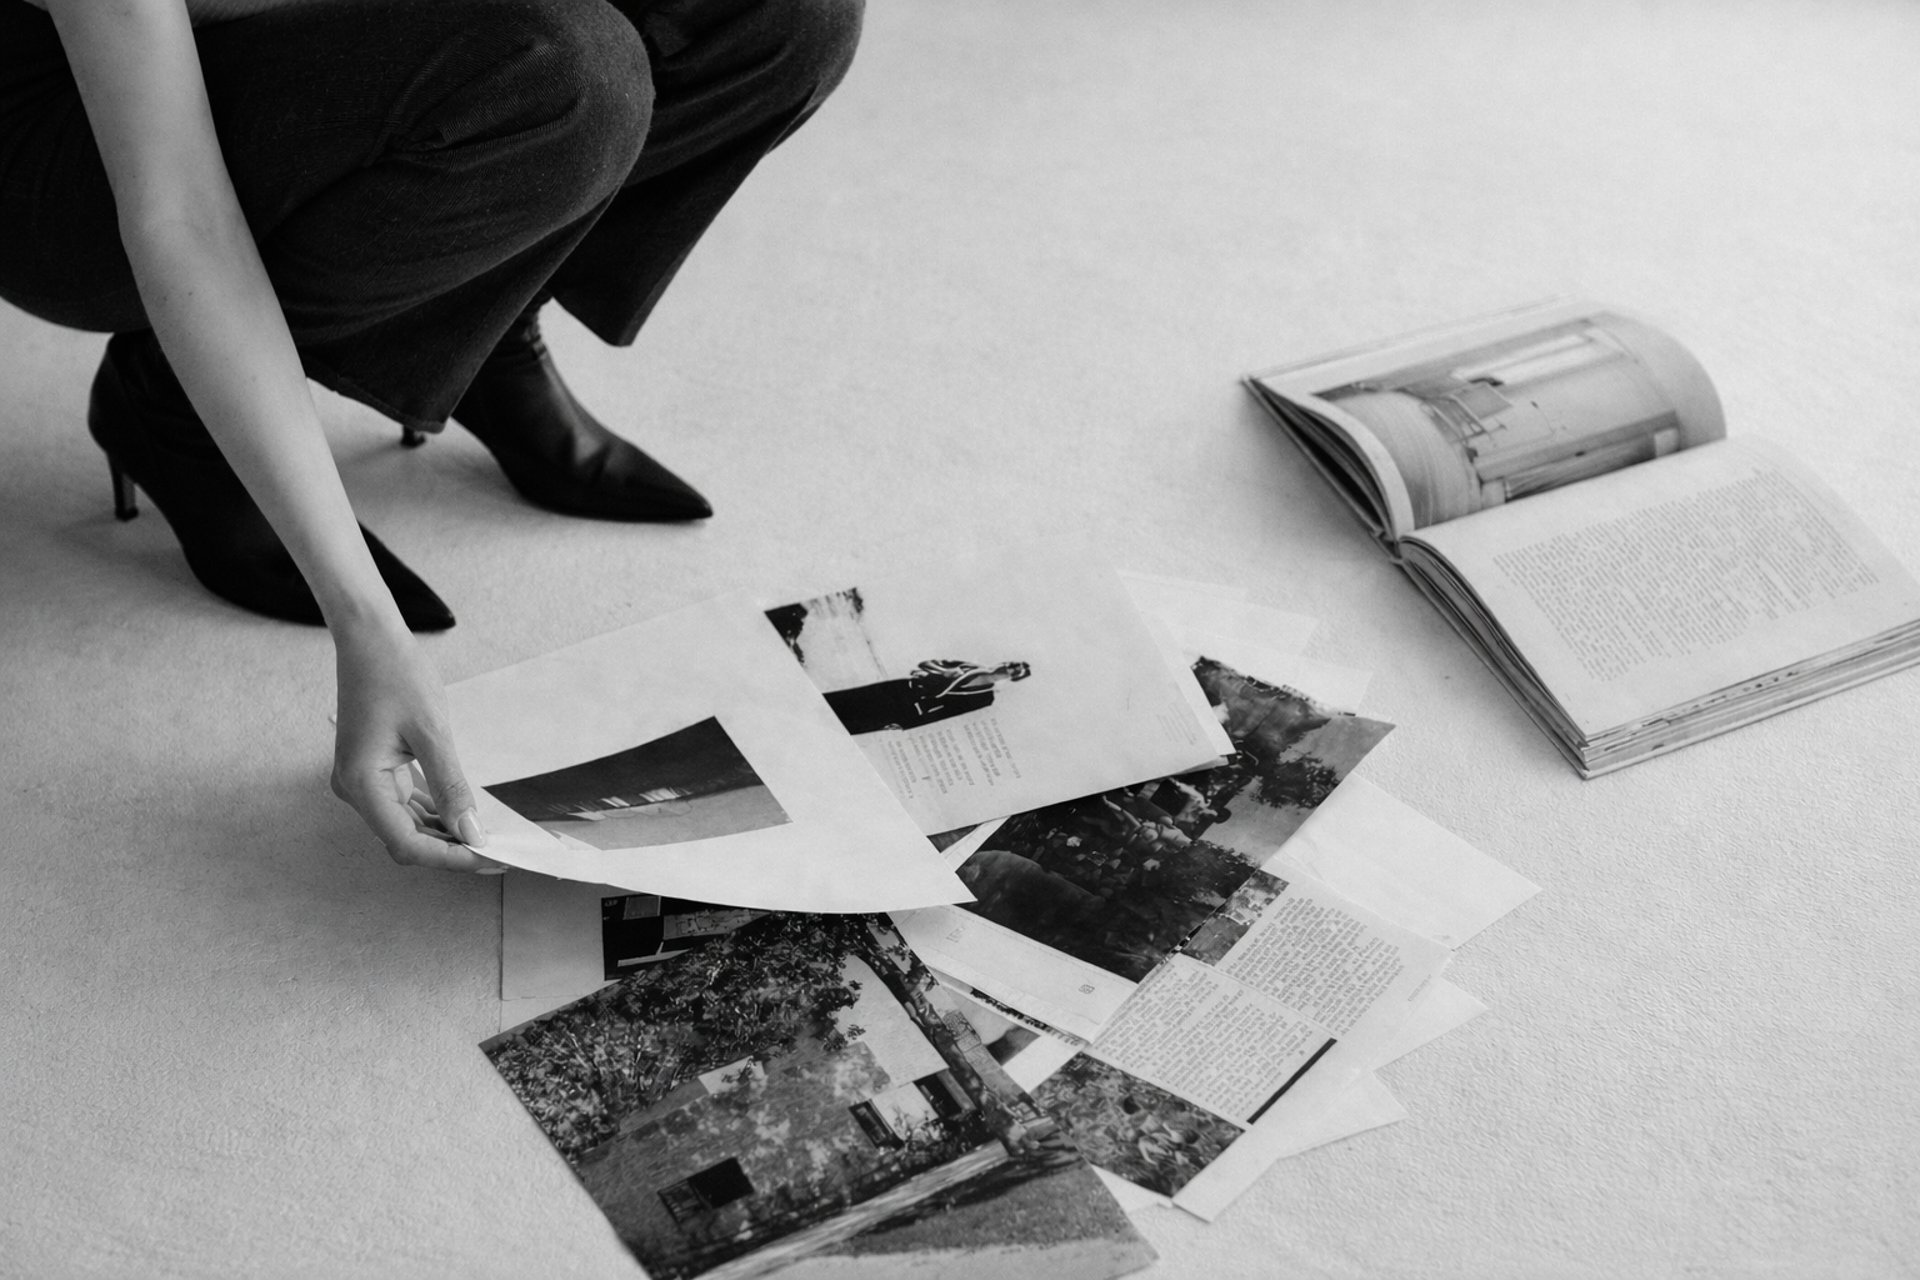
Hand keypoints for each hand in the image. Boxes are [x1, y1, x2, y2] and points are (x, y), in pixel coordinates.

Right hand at [329, 618, 503, 872]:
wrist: (370, 637)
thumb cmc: (397, 674)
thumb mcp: (432, 732)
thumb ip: (450, 787)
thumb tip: (471, 832)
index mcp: (361, 784)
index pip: (408, 843)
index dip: (450, 858)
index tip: (489, 858)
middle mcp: (355, 789)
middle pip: (405, 840)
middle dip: (449, 850)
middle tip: (495, 853)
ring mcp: (362, 781)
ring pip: (405, 825)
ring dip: (443, 834)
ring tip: (486, 837)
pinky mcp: (373, 770)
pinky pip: (404, 804)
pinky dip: (433, 813)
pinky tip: (463, 815)